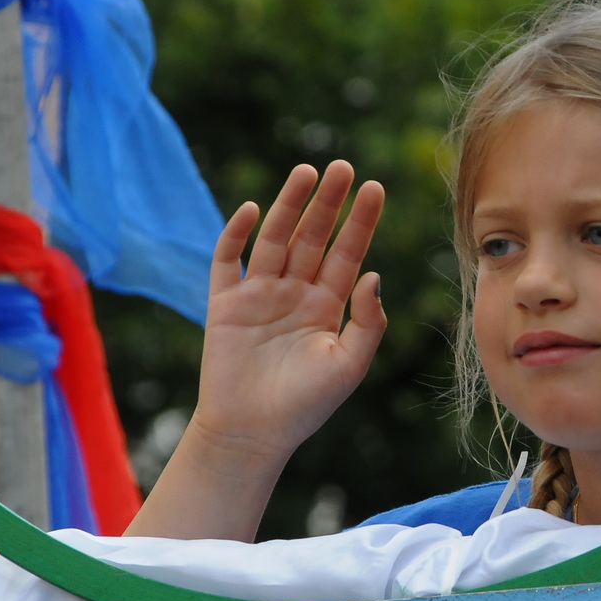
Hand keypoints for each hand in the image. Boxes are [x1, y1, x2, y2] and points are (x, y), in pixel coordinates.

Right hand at [126, 162, 384, 540]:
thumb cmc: (305, 405)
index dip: (360, 221)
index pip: (348, 252)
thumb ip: (367, 321)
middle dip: (327, 202)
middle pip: (314, 237)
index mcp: (328, 305)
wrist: (252, 434)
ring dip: (289, 206)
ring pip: (276, 239)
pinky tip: (253, 210)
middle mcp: (295, 293)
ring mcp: (259, 295)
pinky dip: (236, 235)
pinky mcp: (224, 304)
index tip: (375, 187)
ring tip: (306, 172)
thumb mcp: (349, 363)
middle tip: (342, 166)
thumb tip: (374, 274)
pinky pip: (228, 261)